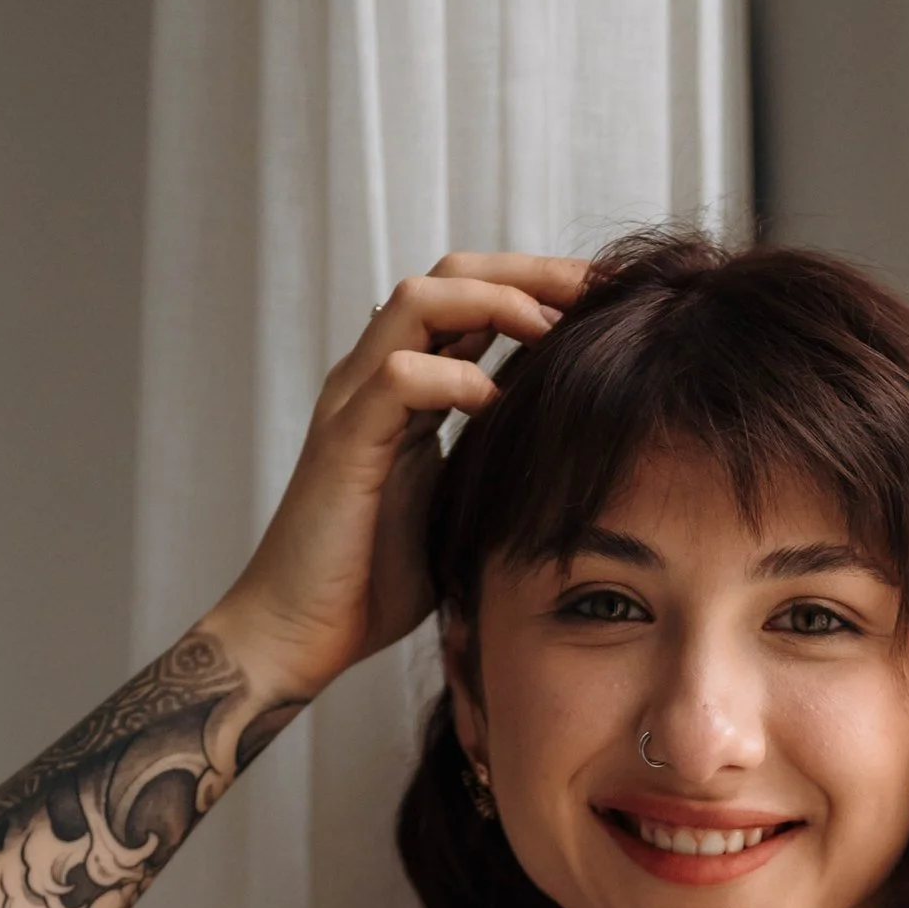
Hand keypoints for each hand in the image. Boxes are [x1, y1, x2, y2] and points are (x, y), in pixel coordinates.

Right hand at [220, 253, 586, 701]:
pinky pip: (398, 376)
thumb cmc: (372, 584)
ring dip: (494, 302)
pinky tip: (497, 404)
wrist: (299, 635)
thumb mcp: (454, 507)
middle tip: (598, 288)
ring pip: (417, 301)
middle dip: (529, 272)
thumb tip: (565, 451)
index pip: (470, 298)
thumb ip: (490, 462)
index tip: (608, 299)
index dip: (539, 286)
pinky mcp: (343, 443)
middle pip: (450, 275)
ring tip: (552, 328)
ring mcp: (353, 403)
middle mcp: (374, 378)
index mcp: (404, 389)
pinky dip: (455, 378)